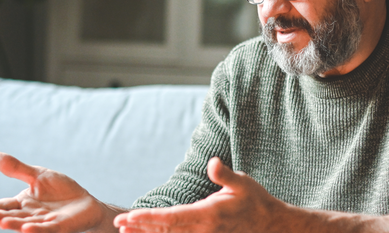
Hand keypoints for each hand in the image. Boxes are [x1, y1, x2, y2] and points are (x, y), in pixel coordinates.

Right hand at [0, 152, 113, 232]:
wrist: (85, 203)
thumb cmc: (60, 191)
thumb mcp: (37, 175)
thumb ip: (16, 169)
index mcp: (22, 203)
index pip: (4, 205)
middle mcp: (30, 215)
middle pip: (12, 216)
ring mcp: (44, 222)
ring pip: (26, 224)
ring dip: (14, 224)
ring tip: (1, 222)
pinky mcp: (59, 227)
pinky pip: (47, 229)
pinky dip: (36, 229)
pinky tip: (27, 228)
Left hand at [113, 157, 285, 232]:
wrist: (271, 225)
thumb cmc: (255, 200)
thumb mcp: (243, 183)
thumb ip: (225, 175)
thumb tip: (213, 163)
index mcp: (207, 215)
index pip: (170, 218)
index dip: (147, 218)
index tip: (128, 217)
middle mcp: (202, 230)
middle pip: (164, 231)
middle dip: (140, 227)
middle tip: (118, 223)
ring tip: (125, 230)